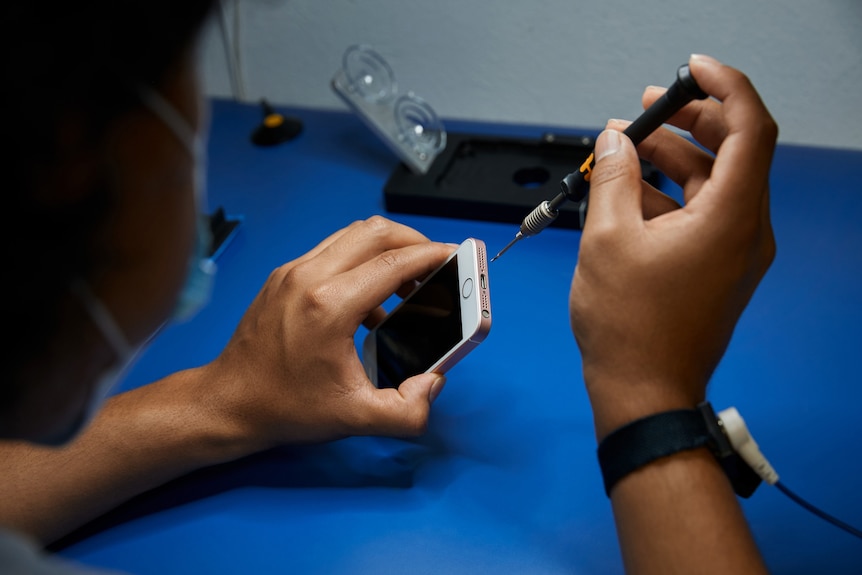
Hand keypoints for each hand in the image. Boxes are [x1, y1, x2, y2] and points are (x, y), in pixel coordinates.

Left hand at [201, 216, 454, 450]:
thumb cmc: (284, 407)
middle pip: (374, 232)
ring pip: (352, 235)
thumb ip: (407, 410)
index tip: (455, 257)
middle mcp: (307, 278)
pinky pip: (332, 251)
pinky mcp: (283, 276)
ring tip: (408, 281)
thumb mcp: (354, 419)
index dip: (432, 256)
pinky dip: (362, 260)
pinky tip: (372, 298)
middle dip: (414, 242)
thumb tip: (433, 383)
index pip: (393, 263)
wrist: (228, 402)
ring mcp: (291, 272)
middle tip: (437, 264)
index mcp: (328, 306)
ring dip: (387, 248)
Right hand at [570, 54, 777, 437]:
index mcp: (730, 218)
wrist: (643, 393)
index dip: (724, 88)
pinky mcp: (716, 269)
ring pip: (713, 183)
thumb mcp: (606, 240)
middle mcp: (744, 232)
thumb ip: (611, 178)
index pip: (750, 129)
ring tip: (625, 147)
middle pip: (732, 151)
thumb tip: (612, 143)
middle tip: (645, 108)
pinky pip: (701, 214)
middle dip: (689, 122)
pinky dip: (670, 195)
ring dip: (672, 159)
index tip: (691, 70)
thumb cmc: (629, 328)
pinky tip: (627, 192)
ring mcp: (733, 253)